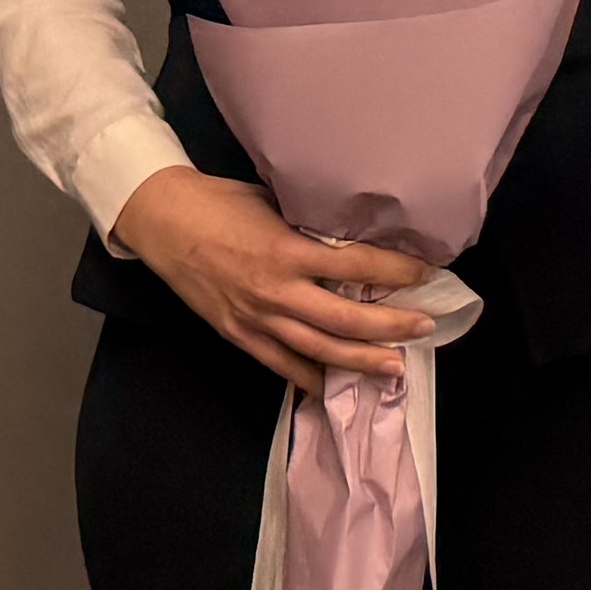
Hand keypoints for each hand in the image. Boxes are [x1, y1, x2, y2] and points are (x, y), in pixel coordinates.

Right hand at [111, 166, 436, 394]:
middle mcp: (277, 291)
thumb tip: (351, 237)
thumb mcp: (274, 204)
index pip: (357, 264)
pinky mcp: (239, 334)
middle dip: (391, 327)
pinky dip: (310, 378)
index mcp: (288, 251)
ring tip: (395, 368)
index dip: (396, 271)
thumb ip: (310, 227)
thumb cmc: (220, 203)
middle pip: (346, 319)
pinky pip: (282, 364)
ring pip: (319, 350)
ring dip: (361, 362)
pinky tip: (334, 386)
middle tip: (425, 328)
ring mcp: (257, 319)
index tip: (426, 273)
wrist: (164, 221)